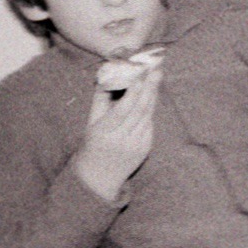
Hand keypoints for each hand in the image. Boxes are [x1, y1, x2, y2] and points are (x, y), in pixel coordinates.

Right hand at [73, 63, 160, 200]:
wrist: (98, 178)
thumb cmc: (92, 144)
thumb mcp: (91, 123)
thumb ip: (101, 99)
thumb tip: (109, 74)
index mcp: (104, 133)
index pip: (122, 110)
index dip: (133, 92)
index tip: (140, 74)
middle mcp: (121, 140)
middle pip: (139, 110)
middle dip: (149, 88)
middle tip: (156, 69)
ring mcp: (136, 145)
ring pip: (147, 115)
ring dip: (153, 95)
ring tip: (156, 76)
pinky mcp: (145, 148)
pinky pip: (149, 124)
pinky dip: (150, 108)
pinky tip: (151, 94)